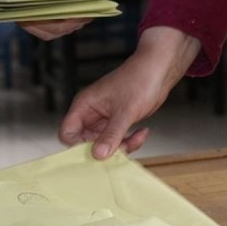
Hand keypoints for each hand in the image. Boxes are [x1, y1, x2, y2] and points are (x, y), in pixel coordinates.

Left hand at [18, 0, 103, 40]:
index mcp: (89, 6)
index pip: (70, 19)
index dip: (53, 19)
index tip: (36, 14)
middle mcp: (79, 18)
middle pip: (56, 29)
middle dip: (37, 23)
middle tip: (19, 14)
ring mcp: (68, 21)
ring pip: (47, 32)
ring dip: (31, 25)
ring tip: (16, 14)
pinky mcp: (57, 19)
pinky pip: (43, 27)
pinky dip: (31, 23)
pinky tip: (19, 13)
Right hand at [58, 26, 201, 158]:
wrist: (159, 70)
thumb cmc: (139, 80)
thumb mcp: (125, 112)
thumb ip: (111, 135)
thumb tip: (98, 155)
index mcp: (84, 106)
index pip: (67, 132)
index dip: (77, 145)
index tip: (96, 151)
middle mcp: (90, 114)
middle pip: (85, 142)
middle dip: (104, 148)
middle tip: (122, 148)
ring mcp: (104, 119)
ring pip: (103, 144)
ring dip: (120, 146)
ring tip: (136, 138)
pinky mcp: (117, 122)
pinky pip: (116, 140)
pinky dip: (129, 141)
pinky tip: (142, 132)